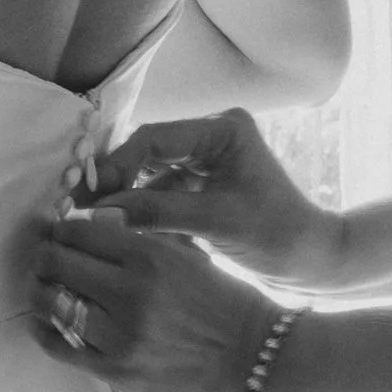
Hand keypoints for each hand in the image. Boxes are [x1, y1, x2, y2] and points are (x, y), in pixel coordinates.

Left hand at [27, 216, 283, 391]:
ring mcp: (118, 334)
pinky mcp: (114, 371)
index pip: (78, 230)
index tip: (58, 232)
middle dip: (44, 256)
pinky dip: (44, 329)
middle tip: (45, 258)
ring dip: (40, 291)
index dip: (60, 229)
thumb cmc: (229, 306)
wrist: (256, 364)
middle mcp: (129, 291)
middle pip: (55, 261)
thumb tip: (95, 226)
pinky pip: (58, 345)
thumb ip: (145, 240)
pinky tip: (45, 322)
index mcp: (150, 255)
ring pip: (49, 301)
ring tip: (42, 288)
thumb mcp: (192, 255)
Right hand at [77, 108, 331, 285]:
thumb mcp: (216, 222)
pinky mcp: (201, 186)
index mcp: (223, 130)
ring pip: (149, 174)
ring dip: (124, 198)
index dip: (118, 164)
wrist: (312, 261)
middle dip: (116, 181)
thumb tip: (101, 214)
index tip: (90, 195)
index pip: (155, 137)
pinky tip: (119, 231)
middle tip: (78, 208)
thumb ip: (157, 213)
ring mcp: (205, 161)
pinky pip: (159, 192)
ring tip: (91, 222)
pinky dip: (140, 212)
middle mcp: (212, 136)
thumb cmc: (277, 236)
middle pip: (147, 151)